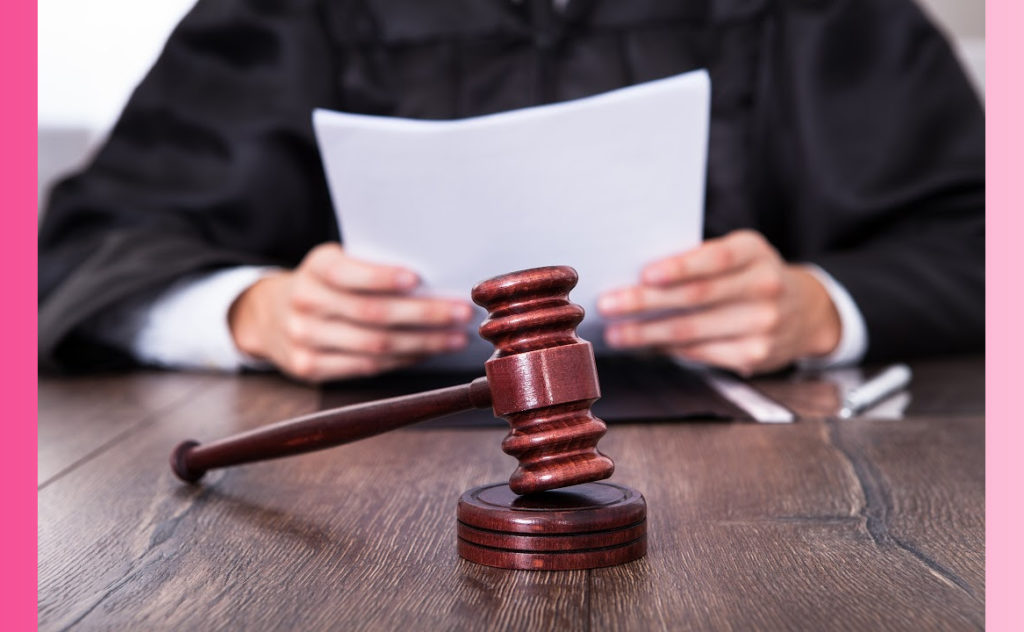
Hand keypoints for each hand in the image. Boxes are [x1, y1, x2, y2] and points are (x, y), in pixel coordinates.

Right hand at [229, 243, 472, 381]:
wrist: (266, 314)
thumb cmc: (323, 284)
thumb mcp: (335, 262)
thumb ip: (371, 267)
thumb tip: (435, 281)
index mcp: (316, 268)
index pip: (349, 273)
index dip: (381, 277)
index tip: (416, 279)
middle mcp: (305, 302)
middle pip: (372, 314)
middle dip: (424, 314)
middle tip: (460, 313)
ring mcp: (304, 338)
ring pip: (374, 345)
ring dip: (422, 343)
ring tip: (455, 338)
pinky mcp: (308, 367)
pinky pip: (366, 367)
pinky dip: (402, 360)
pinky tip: (427, 352)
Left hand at [597, 230, 840, 374]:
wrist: (805, 312)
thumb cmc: (750, 276)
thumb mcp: (737, 255)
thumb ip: (698, 260)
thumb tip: (637, 277)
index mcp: (755, 251)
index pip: (716, 258)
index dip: (680, 267)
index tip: (645, 274)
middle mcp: (764, 287)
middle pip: (695, 297)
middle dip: (645, 302)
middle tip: (608, 304)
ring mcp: (763, 325)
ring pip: (691, 330)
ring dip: (646, 333)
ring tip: (615, 333)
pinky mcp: (754, 355)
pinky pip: (699, 352)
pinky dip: (666, 349)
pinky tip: (644, 345)